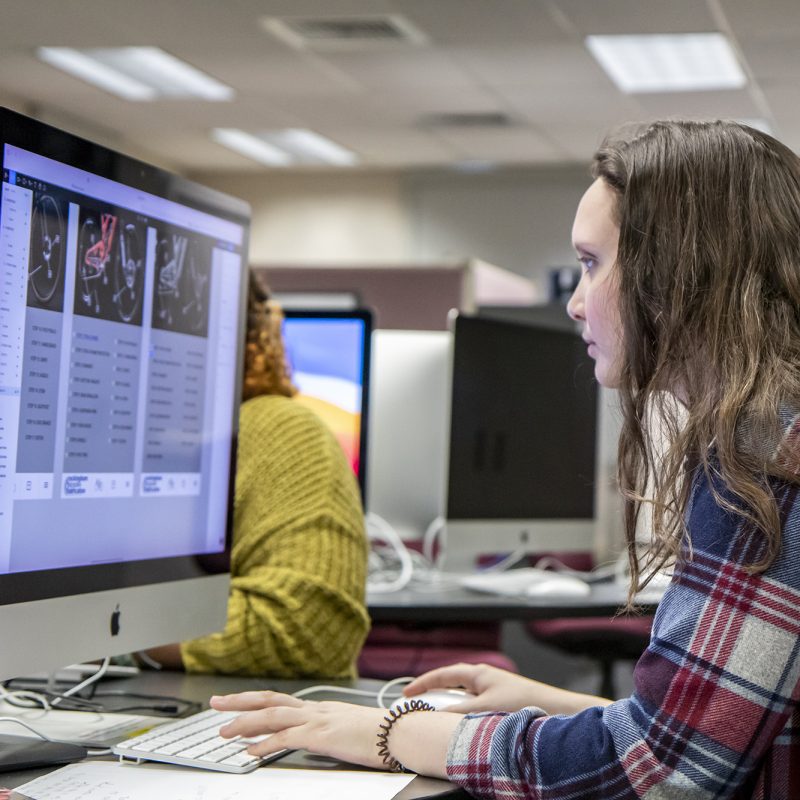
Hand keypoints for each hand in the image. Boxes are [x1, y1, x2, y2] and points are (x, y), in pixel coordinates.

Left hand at [210, 691, 388, 769]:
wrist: (401, 732)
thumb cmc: (382, 733)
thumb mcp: (351, 728)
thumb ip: (333, 730)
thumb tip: (321, 737)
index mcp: (321, 708)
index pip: (281, 701)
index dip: (255, 701)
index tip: (235, 704)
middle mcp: (316, 709)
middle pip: (270, 700)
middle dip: (240, 701)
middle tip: (215, 704)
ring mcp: (318, 720)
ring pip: (273, 715)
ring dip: (245, 722)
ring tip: (224, 731)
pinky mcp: (323, 736)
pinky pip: (287, 738)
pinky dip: (265, 744)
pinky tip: (251, 752)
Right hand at [404, 662, 611, 715]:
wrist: (557, 711)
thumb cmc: (524, 704)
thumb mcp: (485, 708)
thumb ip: (459, 713)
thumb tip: (436, 717)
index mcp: (478, 673)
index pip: (442, 674)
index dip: (422, 684)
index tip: (406, 694)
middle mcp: (484, 678)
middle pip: (450, 683)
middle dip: (433, 694)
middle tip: (416, 706)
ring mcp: (492, 689)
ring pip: (462, 697)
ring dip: (449, 706)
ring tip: (436, 718)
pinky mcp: (501, 702)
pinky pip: (473, 705)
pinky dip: (462, 713)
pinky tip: (462, 726)